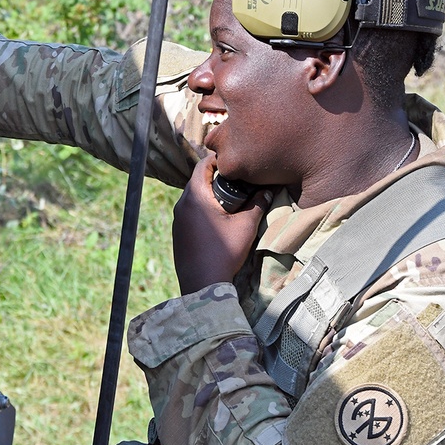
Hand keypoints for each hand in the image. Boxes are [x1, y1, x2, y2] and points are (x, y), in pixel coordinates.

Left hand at [171, 153, 271, 294]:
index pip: (202, 165)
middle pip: (197, 181)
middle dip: (216, 178)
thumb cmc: (224, 252)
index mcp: (195, 197)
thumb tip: (268, 190)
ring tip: (230, 200)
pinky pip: (190, 212)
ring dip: (209, 195)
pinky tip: (218, 219)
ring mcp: (177, 220)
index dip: (218, 159)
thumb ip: (257, 204)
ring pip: (193, 197)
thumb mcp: (246, 226)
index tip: (234, 162)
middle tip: (237, 180)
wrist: (202, 285)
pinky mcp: (177, 233)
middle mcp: (181, 204)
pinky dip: (202, 209)